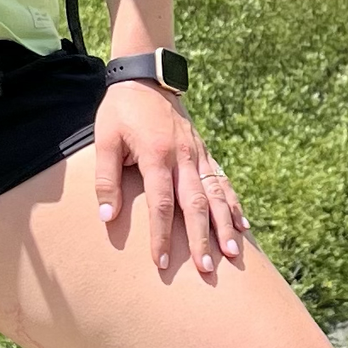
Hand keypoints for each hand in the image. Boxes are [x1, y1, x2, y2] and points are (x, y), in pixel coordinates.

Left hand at [93, 83, 246, 278]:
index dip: (162, 235)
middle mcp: (183, 157)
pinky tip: (243, 226)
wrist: (146, 77)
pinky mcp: (203, 151)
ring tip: (232, 254)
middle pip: (196, 204)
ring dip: (224, 226)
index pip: (161, 203)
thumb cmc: (121, 110)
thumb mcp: (104, 139)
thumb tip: (107, 216)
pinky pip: (222, 181)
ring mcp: (197, 154)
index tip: (161, 262)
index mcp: (157, 155)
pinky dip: (233, 204)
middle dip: (202, 238)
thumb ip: (105, 178)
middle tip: (206, 270)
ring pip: (216, 195)